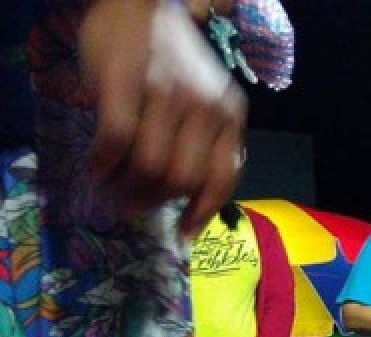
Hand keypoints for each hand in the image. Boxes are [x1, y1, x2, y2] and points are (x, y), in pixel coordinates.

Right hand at [79, 0, 246, 236]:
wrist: (144, 4)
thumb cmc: (174, 61)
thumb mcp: (209, 99)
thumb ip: (209, 142)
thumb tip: (197, 203)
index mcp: (229, 115)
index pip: (220, 179)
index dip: (200, 214)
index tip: (183, 236)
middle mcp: (204, 107)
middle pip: (179, 181)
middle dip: (152, 204)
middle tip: (131, 208)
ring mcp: (165, 93)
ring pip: (147, 167)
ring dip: (124, 189)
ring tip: (111, 191)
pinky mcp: (125, 83)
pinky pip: (114, 142)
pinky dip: (103, 165)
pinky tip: (97, 170)